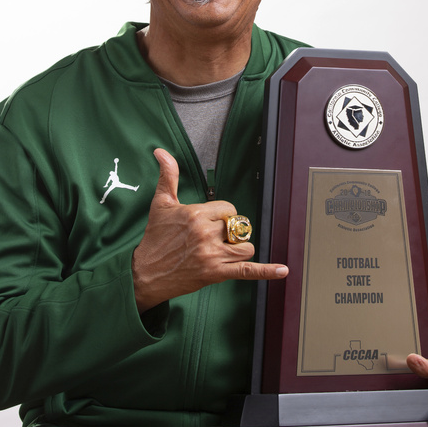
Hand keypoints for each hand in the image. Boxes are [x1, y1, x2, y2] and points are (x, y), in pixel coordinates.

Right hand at [131, 148, 288, 311]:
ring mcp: (213, 254)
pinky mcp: (217, 273)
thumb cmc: (155, 239)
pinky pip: (247, 270)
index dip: (223, 215)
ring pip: (245, 246)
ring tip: (222, 250)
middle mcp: (206, 233)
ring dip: (239, 248)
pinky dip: (266, 271)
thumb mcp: (161, 204)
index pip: (229, 209)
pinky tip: (282, 271)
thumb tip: (162, 152)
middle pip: (237, 227)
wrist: (145, 273)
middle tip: (212, 238)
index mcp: (196, 214)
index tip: (211, 222)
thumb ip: (168, 176)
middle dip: (229, 232)